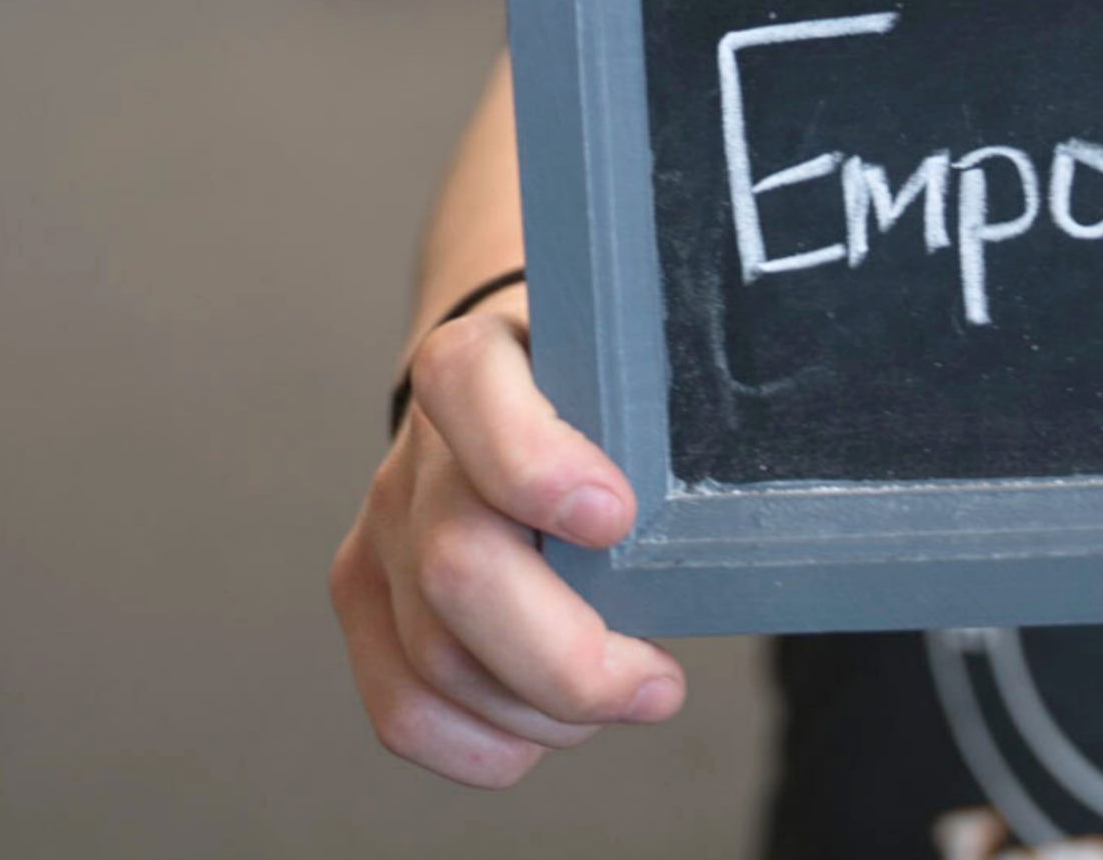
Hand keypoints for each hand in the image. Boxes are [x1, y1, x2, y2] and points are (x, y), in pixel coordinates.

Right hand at [329, 288, 684, 786]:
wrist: (508, 377)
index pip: (467, 385)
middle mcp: (420, 447)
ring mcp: (383, 528)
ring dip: (544, 709)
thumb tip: (735, 507)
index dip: (534, 464)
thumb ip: (660, 410)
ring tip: (621, 693)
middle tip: (657, 681)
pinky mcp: (368, 600)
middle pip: (459, 566)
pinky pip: (405, 710)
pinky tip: (549, 724)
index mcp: (480, 359)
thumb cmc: (594, 382)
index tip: (617, 518)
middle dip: (567, 657)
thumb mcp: (629, 363)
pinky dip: (489, 743)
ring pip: (436, 657)